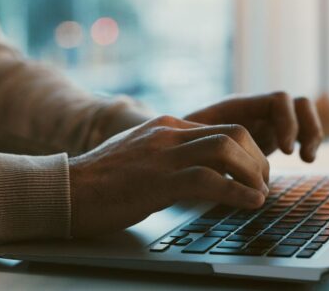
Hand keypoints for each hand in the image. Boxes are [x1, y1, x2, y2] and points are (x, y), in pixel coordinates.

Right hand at [69, 115, 269, 236]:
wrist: (66, 189)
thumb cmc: (102, 179)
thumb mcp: (140, 154)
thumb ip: (168, 153)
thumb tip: (197, 167)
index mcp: (166, 126)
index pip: (222, 127)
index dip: (247, 150)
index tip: (254, 172)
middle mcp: (168, 134)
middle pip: (233, 133)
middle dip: (257, 158)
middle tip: (262, 183)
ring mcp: (163, 155)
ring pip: (226, 150)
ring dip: (253, 173)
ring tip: (260, 194)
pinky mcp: (158, 181)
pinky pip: (210, 180)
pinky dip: (237, 192)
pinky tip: (250, 203)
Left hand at [184, 92, 323, 161]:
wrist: (174, 144)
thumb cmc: (178, 142)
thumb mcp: (190, 142)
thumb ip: (206, 144)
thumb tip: (216, 159)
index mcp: (238, 106)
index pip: (278, 100)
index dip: (287, 122)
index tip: (286, 150)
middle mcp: (255, 110)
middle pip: (297, 103)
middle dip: (306, 127)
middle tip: (299, 156)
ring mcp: (263, 121)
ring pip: (302, 114)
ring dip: (312, 133)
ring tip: (307, 159)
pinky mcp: (268, 136)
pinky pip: (298, 130)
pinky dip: (306, 142)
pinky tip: (303, 160)